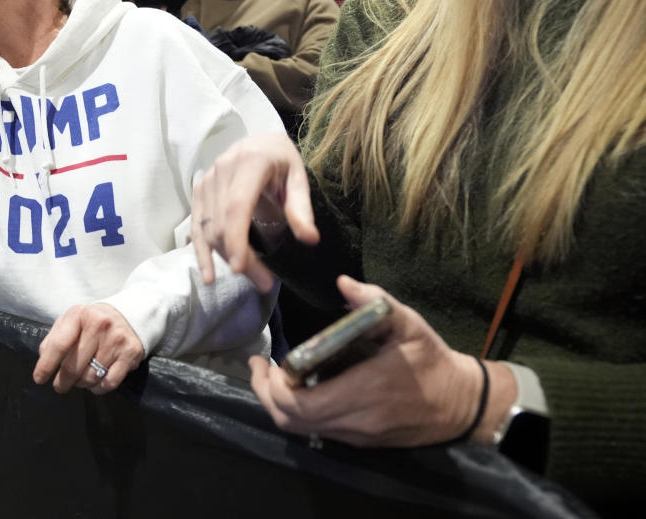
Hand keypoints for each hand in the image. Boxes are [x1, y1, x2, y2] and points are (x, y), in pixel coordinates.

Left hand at [33, 303, 144, 394]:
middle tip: (60, 385)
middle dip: (63, 381)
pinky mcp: (130, 354)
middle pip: (74, 366)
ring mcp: (116, 340)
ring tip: (80, 379)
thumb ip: (54, 338)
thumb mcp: (72, 321)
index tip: (40, 378)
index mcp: (80, 315)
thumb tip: (43, 359)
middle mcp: (99, 325)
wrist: (129, 315)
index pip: (58, 345)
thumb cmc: (94, 322)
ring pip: (90, 377)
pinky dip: (98, 388)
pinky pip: (108, 383)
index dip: (46, 365)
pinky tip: (95, 383)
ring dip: (81, 384)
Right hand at [190, 134, 319, 289]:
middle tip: (265, 283)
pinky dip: (201, 252)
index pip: (236, 206)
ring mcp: (206, 180)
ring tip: (254, 278)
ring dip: (227, 258)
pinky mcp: (198, 191)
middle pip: (223, 223)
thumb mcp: (298, 178)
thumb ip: (301, 208)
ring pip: (209, 228)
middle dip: (240, 257)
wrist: (259, 143)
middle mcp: (222, 170)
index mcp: (250, 163)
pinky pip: (196, 226)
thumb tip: (310, 239)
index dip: (236, 239)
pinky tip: (208, 274)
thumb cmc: (282, 161)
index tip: (240, 268)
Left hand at [249, 276, 513, 446]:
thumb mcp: (409, 324)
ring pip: (301, 430)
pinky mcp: (362, 442)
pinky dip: (299, 413)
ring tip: (273, 377)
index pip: (300, 402)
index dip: (272, 385)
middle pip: (291, 420)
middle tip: (259, 367)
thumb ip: (375, 301)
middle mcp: (356, 419)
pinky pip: (318, 431)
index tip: (263, 360)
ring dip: (279, 405)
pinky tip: (299, 389)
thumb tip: (343, 283)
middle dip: (265, 394)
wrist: (464, 404)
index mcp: (364, 390)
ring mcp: (358, 435)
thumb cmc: (432, 360)